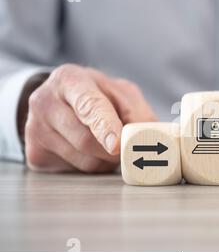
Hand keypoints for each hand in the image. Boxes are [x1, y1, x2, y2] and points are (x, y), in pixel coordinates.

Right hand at [24, 64, 155, 172]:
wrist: (61, 100)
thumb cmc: (98, 95)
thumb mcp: (122, 94)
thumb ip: (138, 112)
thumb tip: (150, 138)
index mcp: (69, 80)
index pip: (88, 106)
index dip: (104, 127)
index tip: (116, 145)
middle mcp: (44, 102)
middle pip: (86, 140)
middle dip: (114, 151)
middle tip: (127, 147)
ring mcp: (35, 129)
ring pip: (83, 161)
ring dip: (106, 161)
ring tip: (108, 145)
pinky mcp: (35, 154)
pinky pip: (75, 171)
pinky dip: (93, 167)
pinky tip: (91, 151)